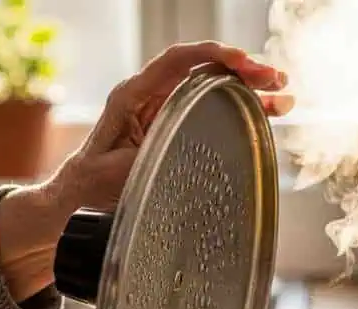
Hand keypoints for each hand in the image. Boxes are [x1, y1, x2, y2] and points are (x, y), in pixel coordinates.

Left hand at [0, 41, 292, 300]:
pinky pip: (212, 108)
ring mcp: (166, 110)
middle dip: (242, 69)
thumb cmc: (87, 188)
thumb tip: (169, 150)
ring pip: (213, 88)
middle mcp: (151, 97)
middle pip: (202, 70)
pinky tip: (269, 111)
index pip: (176, 62)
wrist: (74, 203)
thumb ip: (138, 159)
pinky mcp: (176, 127)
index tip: (241, 62)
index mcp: (132, 97)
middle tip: (275, 78)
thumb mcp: (112, 175)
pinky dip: (242, 108)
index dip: (211, 56)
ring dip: (249, 88)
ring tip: (283, 94)